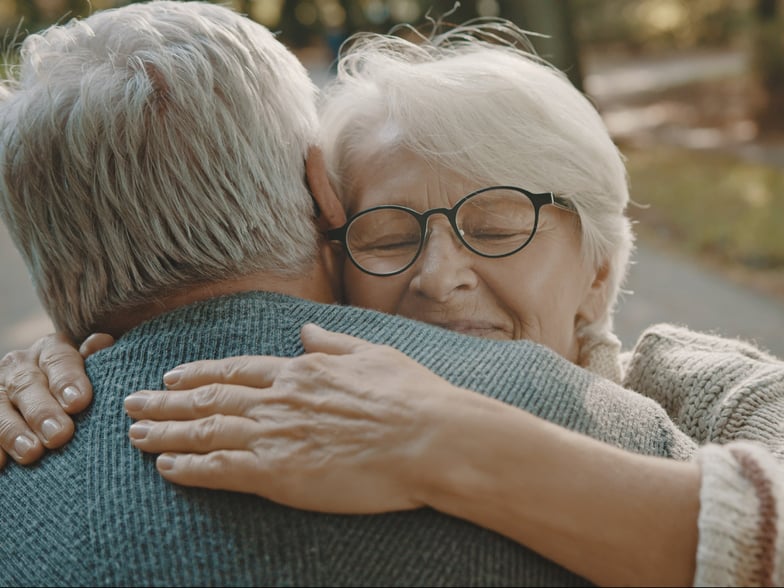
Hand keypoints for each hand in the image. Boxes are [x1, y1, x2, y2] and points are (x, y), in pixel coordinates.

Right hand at [0, 332, 112, 467]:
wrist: (51, 398)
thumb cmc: (81, 388)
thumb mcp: (91, 370)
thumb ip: (96, 359)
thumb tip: (102, 341)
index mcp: (51, 349)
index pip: (58, 359)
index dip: (67, 379)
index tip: (79, 403)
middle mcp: (20, 365)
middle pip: (27, 384)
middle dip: (42, 411)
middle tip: (59, 435)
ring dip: (13, 431)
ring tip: (32, 453)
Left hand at [125, 324, 465, 512]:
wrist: (431, 438)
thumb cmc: (412, 397)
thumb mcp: (374, 355)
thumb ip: (333, 344)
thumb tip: (306, 331)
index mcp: (302, 371)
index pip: (236, 370)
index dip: (199, 373)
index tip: (172, 376)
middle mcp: (280, 398)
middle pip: (209, 398)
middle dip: (166, 402)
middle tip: (132, 404)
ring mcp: (276, 434)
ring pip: (205, 431)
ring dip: (166, 433)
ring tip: (135, 434)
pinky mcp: (279, 473)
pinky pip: (220, 470)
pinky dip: (189, 468)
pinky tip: (166, 469)